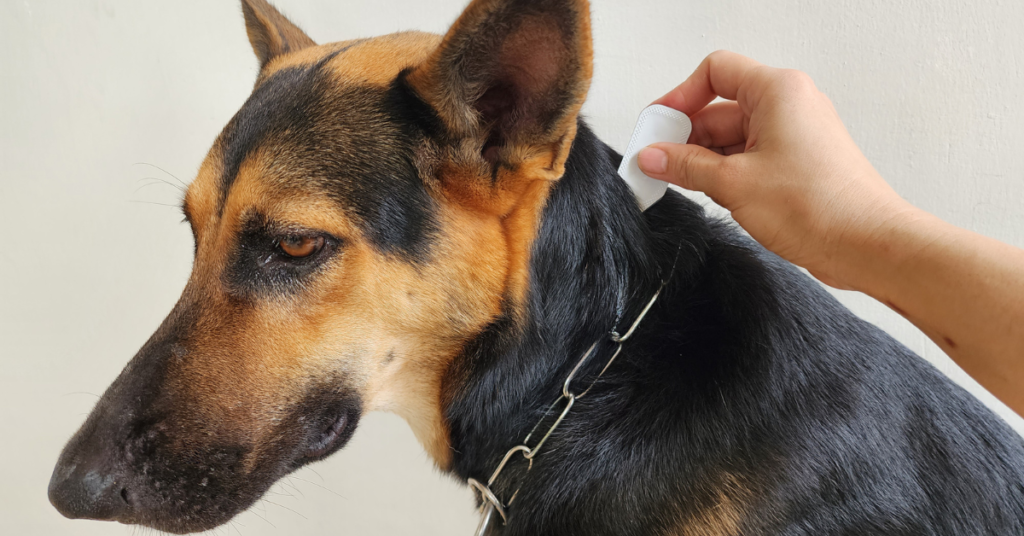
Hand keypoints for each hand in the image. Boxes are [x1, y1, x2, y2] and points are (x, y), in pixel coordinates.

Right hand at [638, 51, 913, 289]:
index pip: (715, 72)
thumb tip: (653, 157)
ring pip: (733, 137)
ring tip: (681, 185)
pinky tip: (710, 195)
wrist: (866, 245)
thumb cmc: (819, 206)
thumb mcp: (732, 183)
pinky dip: (726, 172)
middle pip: (720, 108)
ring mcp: (795, 135)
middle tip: (657, 163)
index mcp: (777, 91)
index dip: (681, 96)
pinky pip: (750, 157)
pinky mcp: (797, 164)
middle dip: (686, 136)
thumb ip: (685, 166)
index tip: (659, 125)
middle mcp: (789, 105)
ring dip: (704, 159)